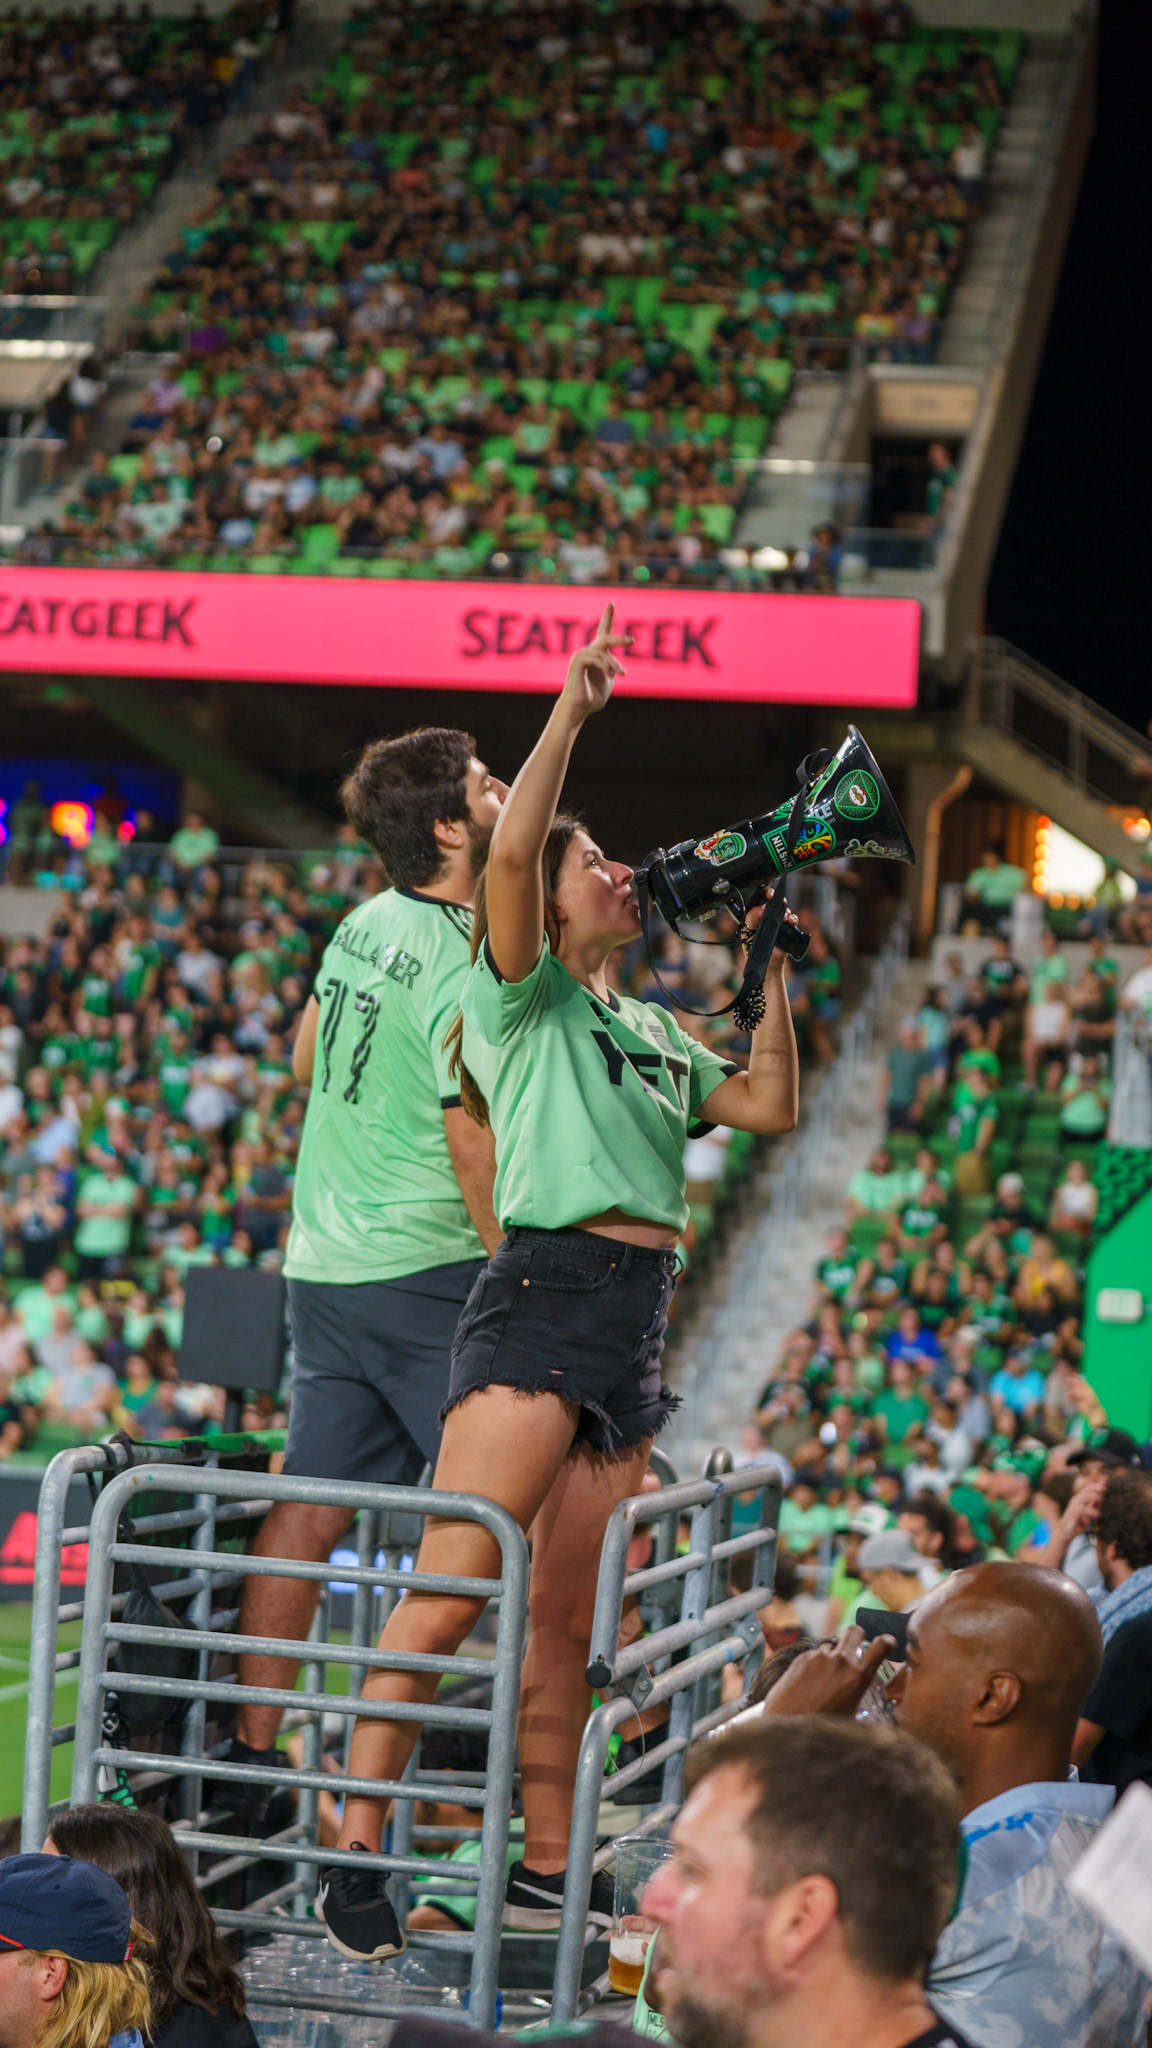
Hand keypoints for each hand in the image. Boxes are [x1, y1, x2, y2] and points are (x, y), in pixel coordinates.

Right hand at [561, 602, 628, 717]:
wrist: (579, 709)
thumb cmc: (592, 698)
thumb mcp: (607, 680)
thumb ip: (612, 669)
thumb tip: (618, 665)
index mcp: (595, 655)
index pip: (602, 632)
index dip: (607, 617)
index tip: (611, 603)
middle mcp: (587, 652)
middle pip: (605, 636)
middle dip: (620, 638)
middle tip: (632, 641)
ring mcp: (581, 655)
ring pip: (604, 650)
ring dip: (615, 663)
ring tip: (622, 674)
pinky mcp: (578, 661)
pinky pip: (597, 658)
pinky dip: (606, 665)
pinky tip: (609, 674)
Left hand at [742, 896, 800, 973]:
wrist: (768, 964)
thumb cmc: (755, 950)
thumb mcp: (749, 933)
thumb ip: (752, 918)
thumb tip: (760, 906)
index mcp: (755, 918)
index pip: (760, 902)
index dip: (764, 895)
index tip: (768, 893)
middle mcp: (767, 918)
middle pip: (774, 903)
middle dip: (776, 899)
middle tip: (777, 900)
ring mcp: (778, 923)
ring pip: (784, 910)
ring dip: (785, 910)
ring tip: (784, 917)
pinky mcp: (787, 929)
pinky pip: (792, 919)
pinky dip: (793, 918)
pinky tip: (790, 921)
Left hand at [758, 1624, 896, 1716]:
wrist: (789, 1725)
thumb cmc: (823, 1727)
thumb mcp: (851, 1712)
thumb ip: (857, 1690)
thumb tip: (859, 1683)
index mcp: (858, 1676)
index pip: (881, 1646)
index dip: (887, 1642)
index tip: (887, 1642)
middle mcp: (840, 1661)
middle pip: (854, 1631)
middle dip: (857, 1635)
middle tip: (854, 1645)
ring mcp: (819, 1656)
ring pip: (831, 1647)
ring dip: (831, 1658)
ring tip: (822, 1681)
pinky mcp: (802, 1657)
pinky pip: (814, 1656)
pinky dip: (814, 1665)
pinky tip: (807, 1684)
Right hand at [1065, 1474, 1105, 1533]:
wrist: (1065, 1533)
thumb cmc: (1078, 1524)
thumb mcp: (1088, 1514)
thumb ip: (1094, 1506)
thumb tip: (1104, 1500)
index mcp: (1079, 1499)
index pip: (1088, 1488)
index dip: (1098, 1486)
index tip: (1108, 1487)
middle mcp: (1076, 1500)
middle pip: (1087, 1489)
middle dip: (1098, 1489)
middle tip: (1107, 1490)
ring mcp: (1073, 1506)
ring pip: (1084, 1496)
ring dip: (1094, 1496)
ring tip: (1103, 1499)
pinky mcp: (1072, 1514)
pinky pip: (1082, 1509)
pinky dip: (1091, 1510)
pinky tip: (1098, 1514)